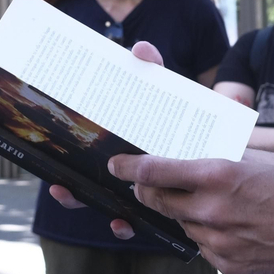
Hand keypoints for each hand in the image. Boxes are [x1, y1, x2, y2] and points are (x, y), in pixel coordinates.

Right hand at [47, 41, 165, 239]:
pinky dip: (124, 225)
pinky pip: (135, 223)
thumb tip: (141, 49)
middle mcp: (121, 171)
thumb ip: (154, 72)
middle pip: (86, 182)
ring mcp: (136, 191)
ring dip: (87, 204)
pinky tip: (121, 223)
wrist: (222, 147)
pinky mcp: (158, 209)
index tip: (50, 152)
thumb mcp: (167, 94)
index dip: (66, 153)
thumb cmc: (184, 119)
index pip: (85, 150)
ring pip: (104, 203)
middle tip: (57, 185)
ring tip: (75, 201)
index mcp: (117, 145)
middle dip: (69, 188)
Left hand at [110, 153, 273, 273]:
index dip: (129, 168)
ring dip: (185, 214)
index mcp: (218, 176)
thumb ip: (219, 159)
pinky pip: (203, 248)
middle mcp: (212, 210)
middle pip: (159, 201)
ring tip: (211, 205)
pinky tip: (231, 228)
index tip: (116, 165)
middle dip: (148, 191)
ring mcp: (219, 242)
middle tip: (145, 183)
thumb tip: (188, 154)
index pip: (155, 172)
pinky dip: (208, 236)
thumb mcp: (257, 161)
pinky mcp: (228, 267)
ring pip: (182, 225)